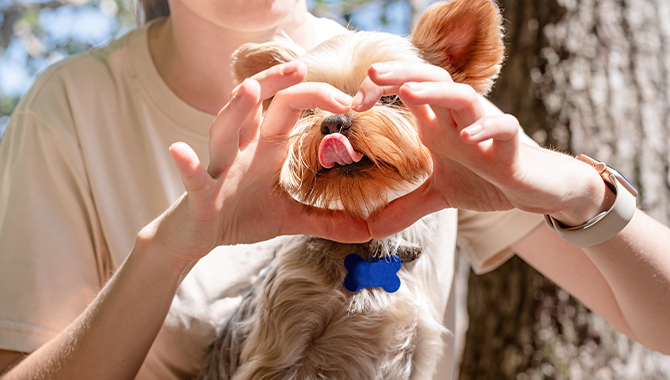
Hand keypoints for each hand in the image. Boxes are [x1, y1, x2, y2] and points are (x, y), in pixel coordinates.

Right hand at [140, 62, 370, 268]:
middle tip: (301, 67)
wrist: (198, 236)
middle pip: (255, 105)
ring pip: (223, 131)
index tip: (348, 101)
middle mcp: (242, 149)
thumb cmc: (241, 216)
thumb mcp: (290, 218)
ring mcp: (219, 169)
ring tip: (248, 89)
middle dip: (275, 82)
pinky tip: (181, 150)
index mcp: (266, 148)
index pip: (289, 107)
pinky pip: (193, 177)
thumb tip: (367, 229)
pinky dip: (187, 164)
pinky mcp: (199, 194)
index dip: (315, 96)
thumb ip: (327, 220)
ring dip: (235, 110)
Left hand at [353, 61, 607, 237]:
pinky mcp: (511, 149)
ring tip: (410, 92)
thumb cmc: (487, 180)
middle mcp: (458, 120)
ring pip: (464, 96)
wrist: (534, 190)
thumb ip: (405, 208)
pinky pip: (504, 128)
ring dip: (438, 91)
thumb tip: (370, 229)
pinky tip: (468, 138)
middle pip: (432, 78)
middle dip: (403, 72)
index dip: (381, 88)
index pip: (408, 90)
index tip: (353, 103)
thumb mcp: (438, 195)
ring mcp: (485, 130)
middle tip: (372, 75)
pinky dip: (488, 128)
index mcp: (438, 124)